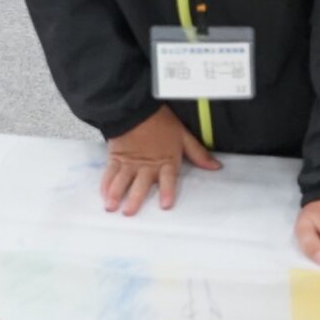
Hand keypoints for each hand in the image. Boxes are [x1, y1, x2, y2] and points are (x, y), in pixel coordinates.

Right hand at [101, 107, 220, 214]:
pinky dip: (106, 184)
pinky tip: (103, 195)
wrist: (136, 107)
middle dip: (135, 198)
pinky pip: (110, 172)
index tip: (165, 205)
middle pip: (140, 184)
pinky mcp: (116, 157)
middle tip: (129, 212)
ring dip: (116, 194)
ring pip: (122, 180)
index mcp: (165, 161)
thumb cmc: (161, 122)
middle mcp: (146, 165)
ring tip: (111, 207)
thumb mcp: (184, 136)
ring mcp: (129, 162)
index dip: (167, 191)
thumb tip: (216, 167)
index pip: (167, 179)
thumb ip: (198, 154)